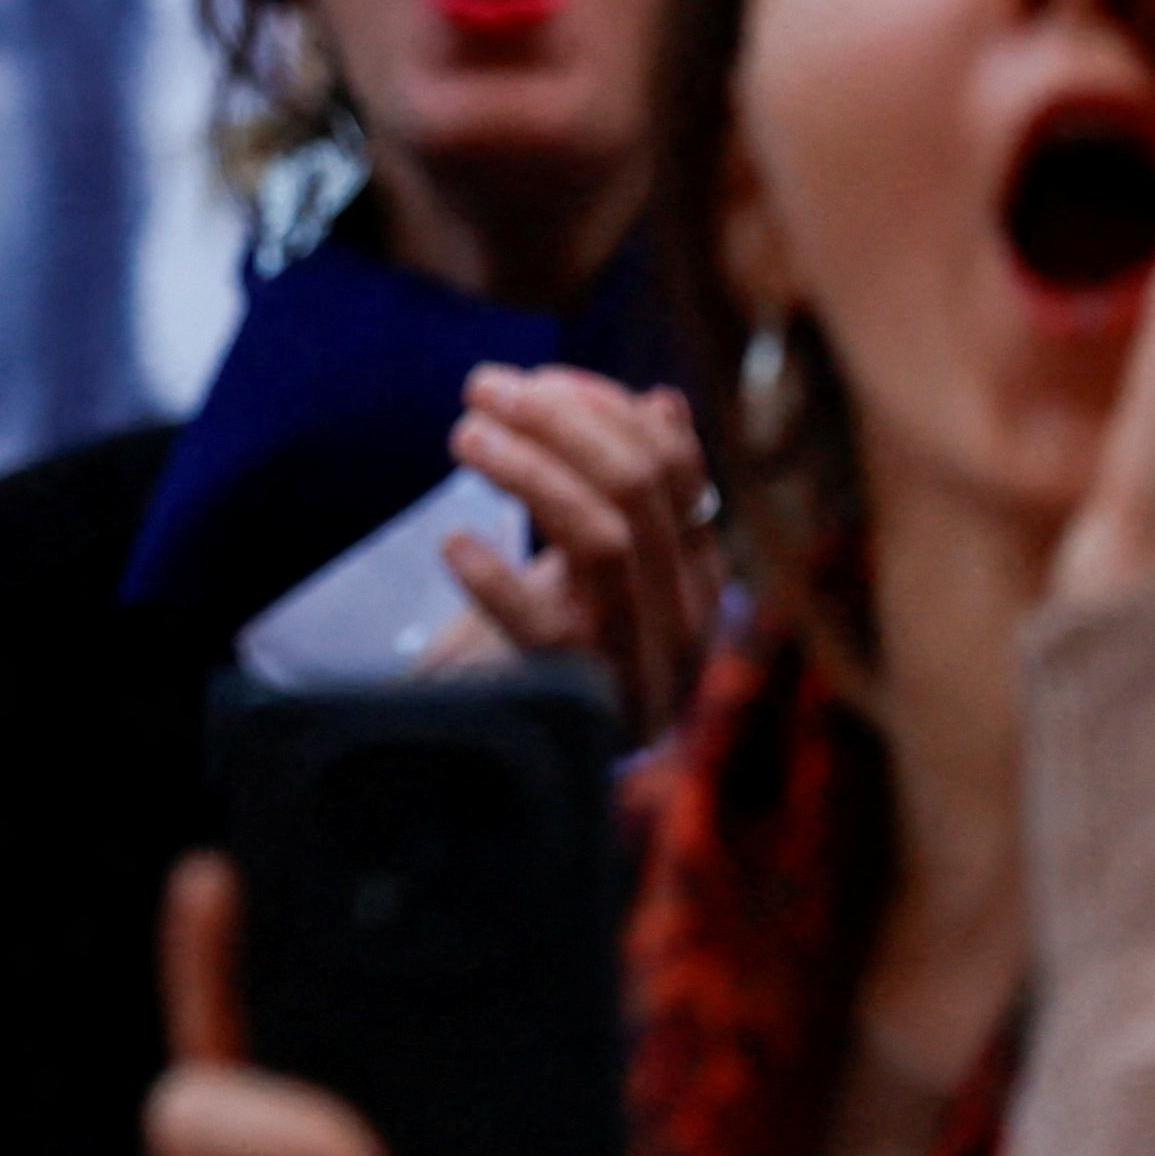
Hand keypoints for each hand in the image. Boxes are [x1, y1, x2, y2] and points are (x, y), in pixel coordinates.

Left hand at [435, 363, 719, 734]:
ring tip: (464, 435)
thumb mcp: (597, 568)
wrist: (520, 777)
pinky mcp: (577, 700)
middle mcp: (685, 619)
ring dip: (528, 470)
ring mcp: (635, 662)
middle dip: (559, 420)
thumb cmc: (556, 650)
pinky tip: (454, 545)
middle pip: (638, 488)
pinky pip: (542, 624)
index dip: (608, 408)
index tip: (539, 377)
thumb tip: (661, 400)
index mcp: (701, 579)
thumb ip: (628, 493)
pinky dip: (496, 576)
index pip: (676, 469)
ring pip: (602, 538)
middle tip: (484, 387)